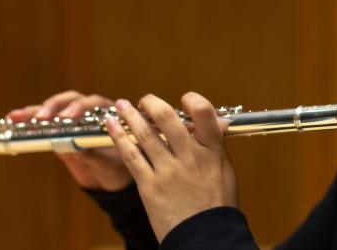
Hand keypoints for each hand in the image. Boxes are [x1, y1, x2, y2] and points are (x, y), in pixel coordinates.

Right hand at [6, 90, 132, 191]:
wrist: (112, 182)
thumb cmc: (117, 169)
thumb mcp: (108, 164)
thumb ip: (92, 153)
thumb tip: (70, 145)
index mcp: (109, 115)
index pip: (93, 103)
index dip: (79, 108)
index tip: (67, 117)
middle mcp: (90, 112)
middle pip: (70, 101)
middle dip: (54, 107)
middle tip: (42, 118)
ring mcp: (73, 121)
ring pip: (53, 110)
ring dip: (35, 112)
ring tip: (16, 116)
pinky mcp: (59, 131)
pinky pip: (43, 124)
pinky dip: (28, 121)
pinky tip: (12, 119)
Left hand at [106, 92, 237, 242]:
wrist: (205, 237)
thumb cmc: (218, 205)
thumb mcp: (225, 171)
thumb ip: (214, 147)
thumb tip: (212, 124)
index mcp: (212, 151)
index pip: (204, 112)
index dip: (192, 100)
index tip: (183, 101)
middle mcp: (189, 156)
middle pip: (167, 118)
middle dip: (152, 103)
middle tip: (144, 100)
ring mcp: (168, 170)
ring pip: (145, 134)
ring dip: (129, 116)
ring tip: (120, 105)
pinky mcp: (149, 185)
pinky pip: (131, 156)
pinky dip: (119, 138)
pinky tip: (111, 126)